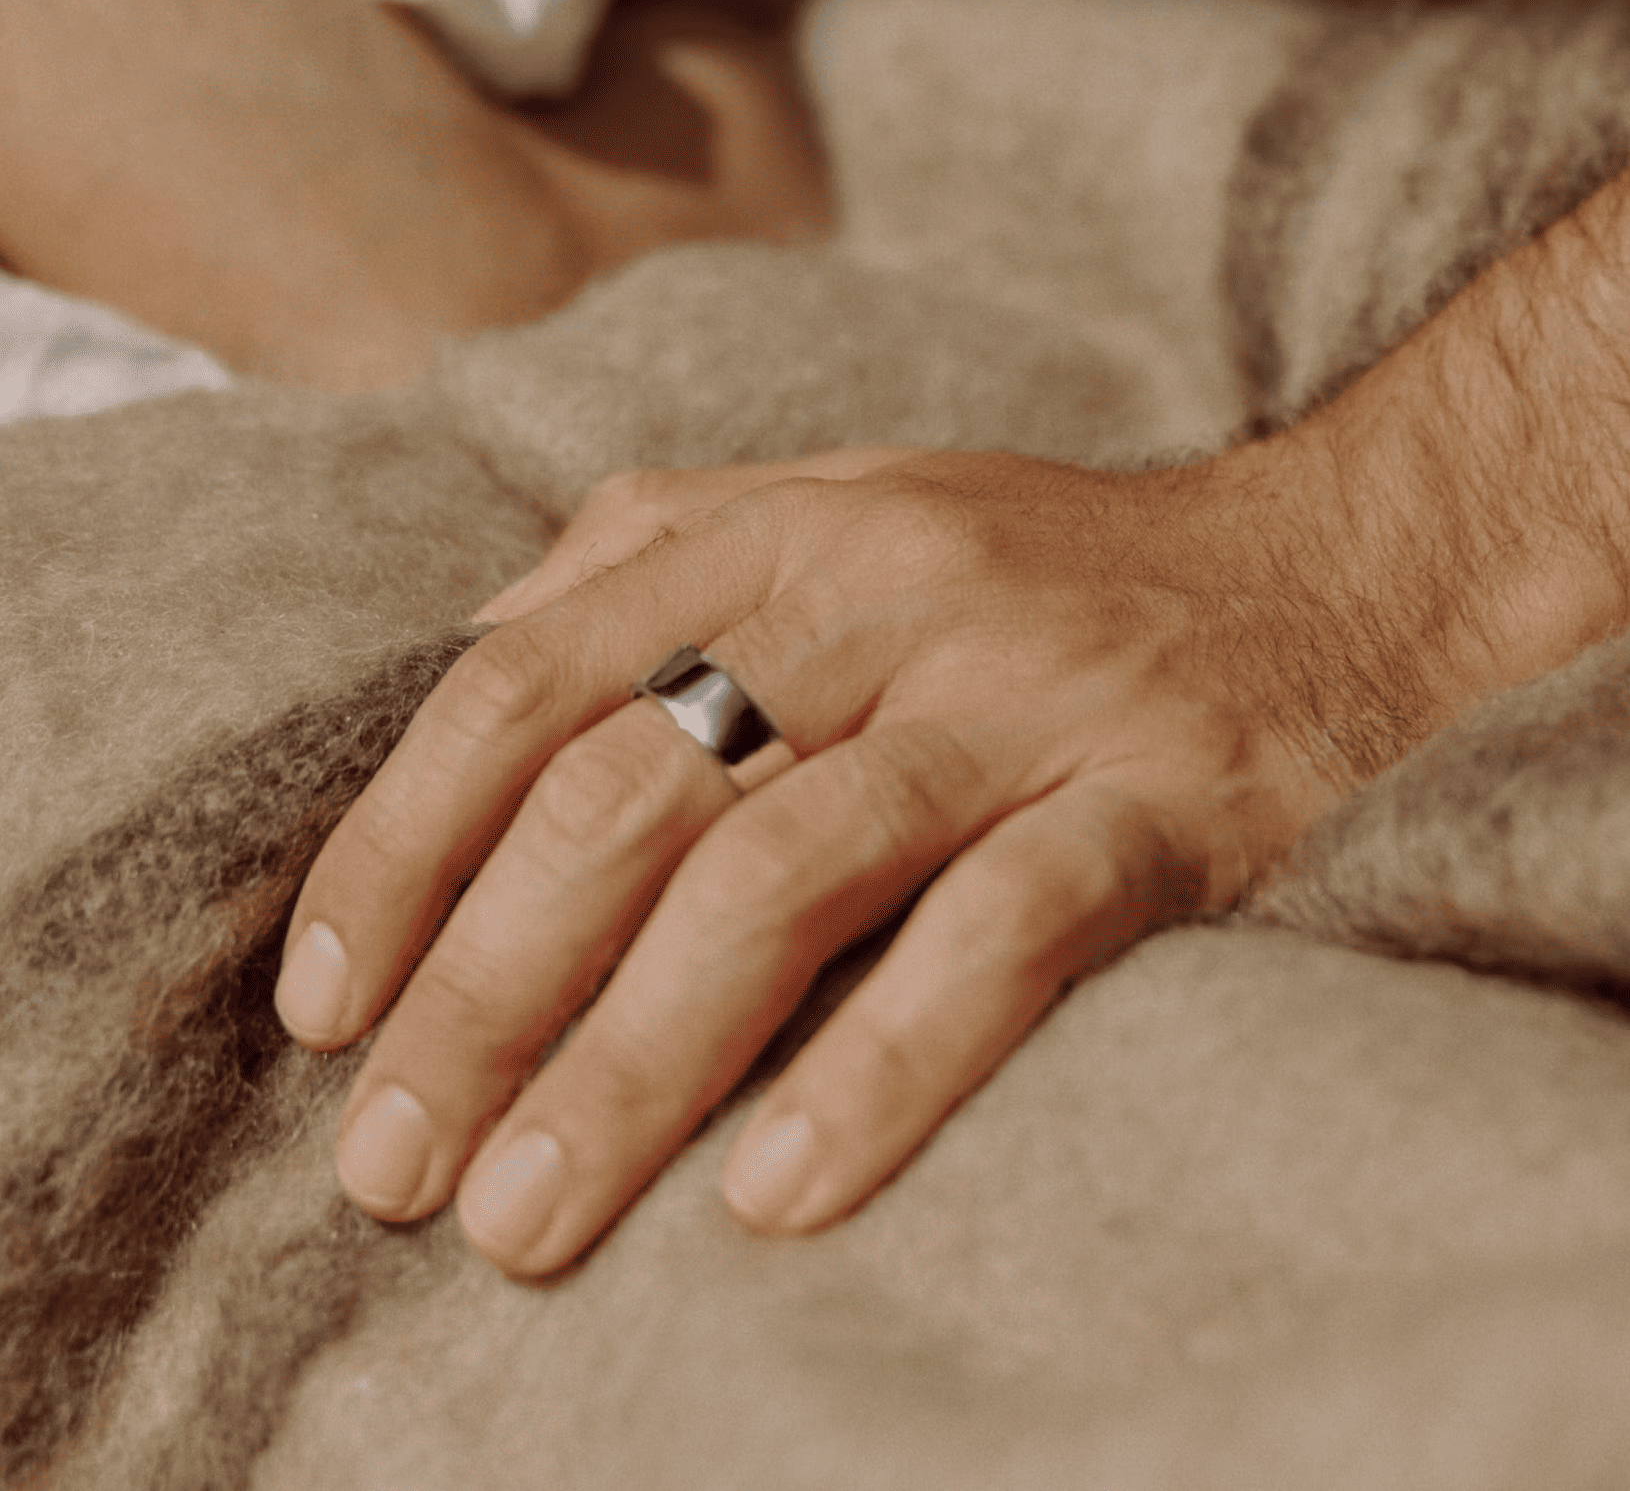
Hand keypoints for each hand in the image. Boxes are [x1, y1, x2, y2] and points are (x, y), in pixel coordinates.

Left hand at [278, 445, 1364, 1276]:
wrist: (1312, 576)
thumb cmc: (1031, 573)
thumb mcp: (831, 511)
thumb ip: (650, 558)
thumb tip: (468, 665)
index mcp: (775, 535)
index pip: (524, 681)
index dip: (400, 846)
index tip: (326, 1008)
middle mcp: (881, 600)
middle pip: (626, 797)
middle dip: (481, 991)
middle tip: (392, 1162)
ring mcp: (1019, 702)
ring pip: (782, 877)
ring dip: (632, 1062)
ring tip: (526, 1216)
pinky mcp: (1152, 807)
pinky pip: (996, 944)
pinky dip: (874, 1070)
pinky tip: (770, 1194)